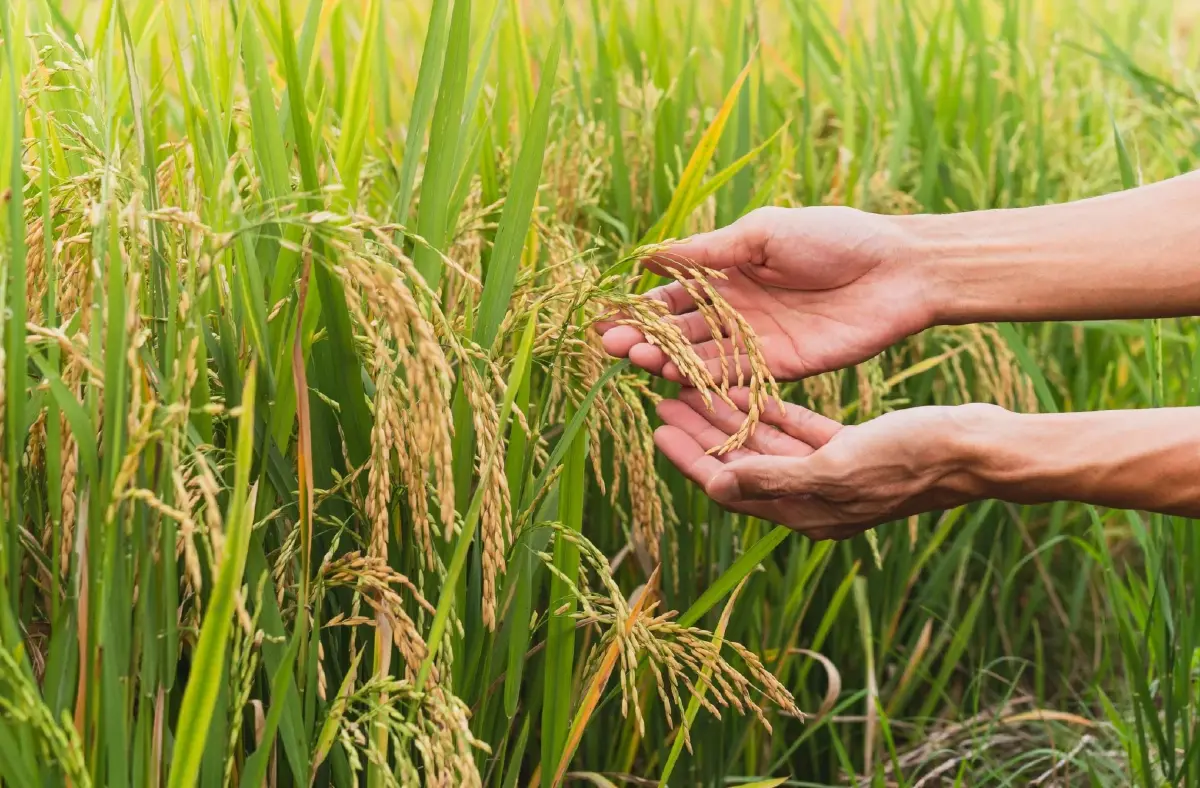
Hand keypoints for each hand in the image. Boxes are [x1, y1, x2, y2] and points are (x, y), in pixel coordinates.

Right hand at [598, 206, 930, 382]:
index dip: (642, 306)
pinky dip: (708, 381)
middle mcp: (736, 310)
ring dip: (670, 361)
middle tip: (614, 347)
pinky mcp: (783, 368)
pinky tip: (680, 380)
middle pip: (681, 331)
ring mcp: (757, 341)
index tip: (610, 316)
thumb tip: (650, 256)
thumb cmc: (834, 237)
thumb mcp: (765, 233)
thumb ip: (711, 251)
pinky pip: (738, 378)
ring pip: (703, 357)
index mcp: (729, 272)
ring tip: (640, 360)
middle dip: (647, 338)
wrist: (899, 269)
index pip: (674, 294)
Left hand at [653, 389, 991, 539]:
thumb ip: (776, 476)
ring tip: (694, 386)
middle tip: (664, 397)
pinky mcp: (848, 447)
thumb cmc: (912, 458)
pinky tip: (747, 387)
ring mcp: (830, 472)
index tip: (659, 427)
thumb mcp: (839, 465)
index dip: (691, 456)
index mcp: (805, 511)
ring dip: (731, 416)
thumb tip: (717, 483)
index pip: (729, 484)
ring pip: (765, 443)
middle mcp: (811, 497)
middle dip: (701, 432)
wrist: (976, 448)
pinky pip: (797, 429)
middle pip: (740, 462)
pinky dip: (771, 410)